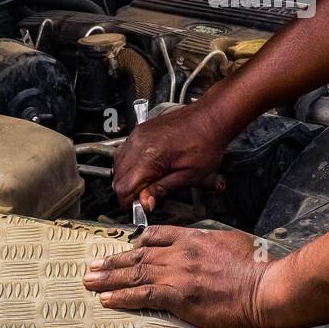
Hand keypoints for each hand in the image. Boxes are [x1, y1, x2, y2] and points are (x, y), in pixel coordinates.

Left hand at [81, 226, 272, 327]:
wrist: (264, 288)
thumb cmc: (258, 269)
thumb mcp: (234, 244)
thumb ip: (215, 245)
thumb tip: (211, 250)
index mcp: (194, 238)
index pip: (158, 235)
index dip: (138, 243)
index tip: (126, 248)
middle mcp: (181, 252)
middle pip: (139, 255)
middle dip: (114, 261)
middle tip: (94, 266)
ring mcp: (177, 273)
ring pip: (135, 273)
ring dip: (109, 278)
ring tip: (90, 281)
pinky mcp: (177, 295)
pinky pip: (142, 295)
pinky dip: (122, 297)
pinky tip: (107, 299)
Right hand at [112, 101, 232, 210]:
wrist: (211, 118)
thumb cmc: (206, 142)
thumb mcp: (189, 175)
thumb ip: (163, 189)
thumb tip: (145, 203)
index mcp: (150, 156)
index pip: (124, 188)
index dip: (129, 203)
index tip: (138, 209)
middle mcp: (139, 143)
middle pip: (117, 178)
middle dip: (128, 192)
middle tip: (145, 199)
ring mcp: (138, 135)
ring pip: (118, 164)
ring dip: (128, 178)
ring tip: (147, 184)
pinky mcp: (141, 131)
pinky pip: (125, 151)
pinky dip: (130, 164)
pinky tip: (146, 169)